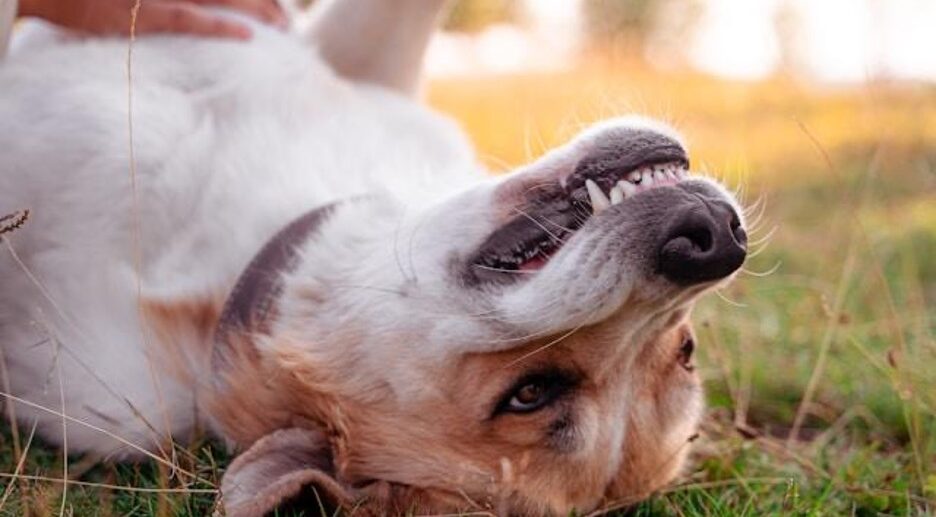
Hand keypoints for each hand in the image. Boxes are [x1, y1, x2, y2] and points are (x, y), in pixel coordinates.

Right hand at [18, 0, 286, 39]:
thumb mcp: (143, 0)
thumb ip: (176, 5)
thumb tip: (196, 13)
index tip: (277, 8)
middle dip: (266, 2)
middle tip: (288, 23)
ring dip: (259, 12)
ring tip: (283, 28)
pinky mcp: (144, 10)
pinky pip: (191, 17)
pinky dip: (222, 25)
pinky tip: (249, 37)